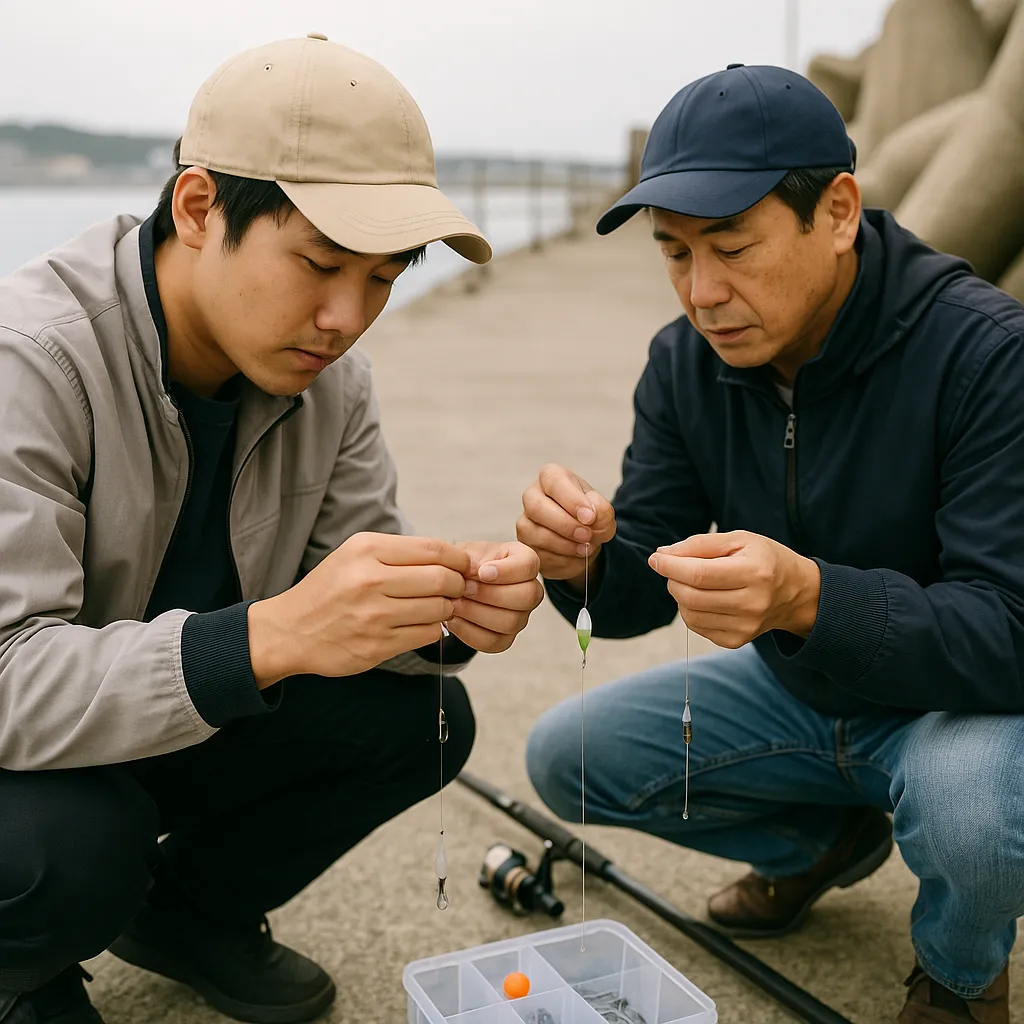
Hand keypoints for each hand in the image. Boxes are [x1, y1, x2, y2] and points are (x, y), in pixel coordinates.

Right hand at [248, 533, 470, 685]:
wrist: (290, 631)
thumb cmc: (330, 589)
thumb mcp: (354, 555)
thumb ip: (398, 552)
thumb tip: (450, 556)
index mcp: (366, 550)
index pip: (433, 549)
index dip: (458, 559)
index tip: (462, 566)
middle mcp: (370, 580)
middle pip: (441, 579)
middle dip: (457, 584)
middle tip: (455, 588)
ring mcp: (374, 616)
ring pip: (438, 608)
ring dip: (447, 608)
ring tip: (438, 606)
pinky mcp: (377, 646)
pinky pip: (427, 634)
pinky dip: (434, 629)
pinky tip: (422, 623)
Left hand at [449, 541, 543, 652]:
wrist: (453, 584)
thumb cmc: (465, 565)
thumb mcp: (467, 553)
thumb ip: (471, 560)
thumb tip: (476, 571)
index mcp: (524, 562)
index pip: (529, 566)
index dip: (507, 571)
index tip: (482, 571)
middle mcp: (529, 591)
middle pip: (527, 596)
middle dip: (490, 593)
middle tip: (464, 588)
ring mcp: (520, 617)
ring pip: (510, 621)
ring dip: (476, 612)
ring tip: (455, 602)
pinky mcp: (504, 639)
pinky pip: (492, 641)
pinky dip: (468, 631)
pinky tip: (454, 618)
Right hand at [517, 464, 615, 583]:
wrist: (584, 541)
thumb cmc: (590, 517)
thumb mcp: (603, 511)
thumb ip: (601, 509)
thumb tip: (590, 515)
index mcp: (551, 477)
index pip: (554, 482)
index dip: (572, 500)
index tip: (589, 517)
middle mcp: (532, 496)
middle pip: (537, 507)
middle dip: (565, 524)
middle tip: (587, 535)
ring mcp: (525, 522)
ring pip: (534, 533)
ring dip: (564, 544)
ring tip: (584, 548)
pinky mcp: (525, 546)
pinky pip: (538, 554)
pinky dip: (561, 559)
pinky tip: (574, 556)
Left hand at [648, 530, 820, 648]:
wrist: (796, 593)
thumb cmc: (763, 559)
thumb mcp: (738, 540)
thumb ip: (699, 544)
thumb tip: (663, 555)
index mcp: (755, 573)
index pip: (699, 574)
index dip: (671, 566)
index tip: (656, 558)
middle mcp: (752, 604)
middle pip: (691, 596)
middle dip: (672, 580)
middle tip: (675, 568)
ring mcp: (745, 627)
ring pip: (689, 614)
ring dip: (679, 595)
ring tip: (692, 582)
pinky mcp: (737, 641)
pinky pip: (697, 626)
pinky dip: (690, 610)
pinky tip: (703, 598)